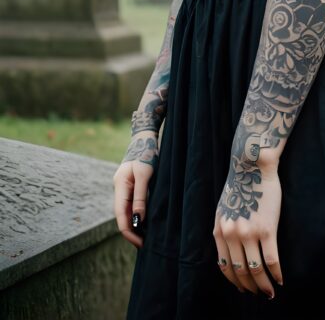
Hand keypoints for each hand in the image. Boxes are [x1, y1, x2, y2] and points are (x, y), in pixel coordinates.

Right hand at [113, 130, 158, 248]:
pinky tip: (147, 223)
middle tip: (145, 245)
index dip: (129, 232)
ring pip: (127, 212)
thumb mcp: (144, 174)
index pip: (121, 216)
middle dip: (132, 232)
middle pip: (123, 216)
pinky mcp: (132, 186)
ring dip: (135, 225)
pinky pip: (133, 205)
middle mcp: (120, 189)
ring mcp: (125, 188)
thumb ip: (140, 197)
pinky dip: (139, 216)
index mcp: (120, 186)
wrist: (146, 137)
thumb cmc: (146, 153)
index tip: (141, 243)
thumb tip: (139, 221)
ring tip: (147, 238)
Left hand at [213, 155, 283, 298]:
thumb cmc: (241, 184)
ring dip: (263, 286)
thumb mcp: (223, 208)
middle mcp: (231, 235)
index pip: (224, 266)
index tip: (243, 288)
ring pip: (256, 270)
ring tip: (270, 292)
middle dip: (250, 287)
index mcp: (219, 231)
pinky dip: (276, 274)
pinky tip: (280, 279)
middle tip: (259, 294)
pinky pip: (271, 260)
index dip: (234, 281)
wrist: (253, 165)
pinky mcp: (266, 229)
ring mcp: (248, 233)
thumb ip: (224, 229)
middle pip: (240, 272)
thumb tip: (228, 252)